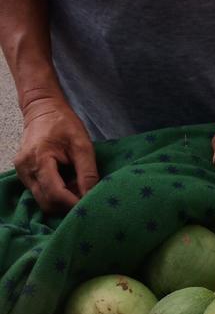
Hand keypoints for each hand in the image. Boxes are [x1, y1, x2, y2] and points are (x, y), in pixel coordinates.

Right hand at [14, 94, 98, 214]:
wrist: (42, 109)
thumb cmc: (63, 123)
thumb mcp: (82, 145)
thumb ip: (87, 173)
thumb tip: (92, 197)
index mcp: (38, 159)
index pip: (55, 195)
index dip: (74, 204)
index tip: (90, 204)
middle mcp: (26, 170)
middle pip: (48, 203)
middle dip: (68, 204)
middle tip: (84, 194)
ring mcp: (23, 174)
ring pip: (44, 202)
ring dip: (63, 201)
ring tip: (77, 186)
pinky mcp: (25, 176)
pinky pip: (41, 195)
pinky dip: (57, 196)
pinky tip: (68, 184)